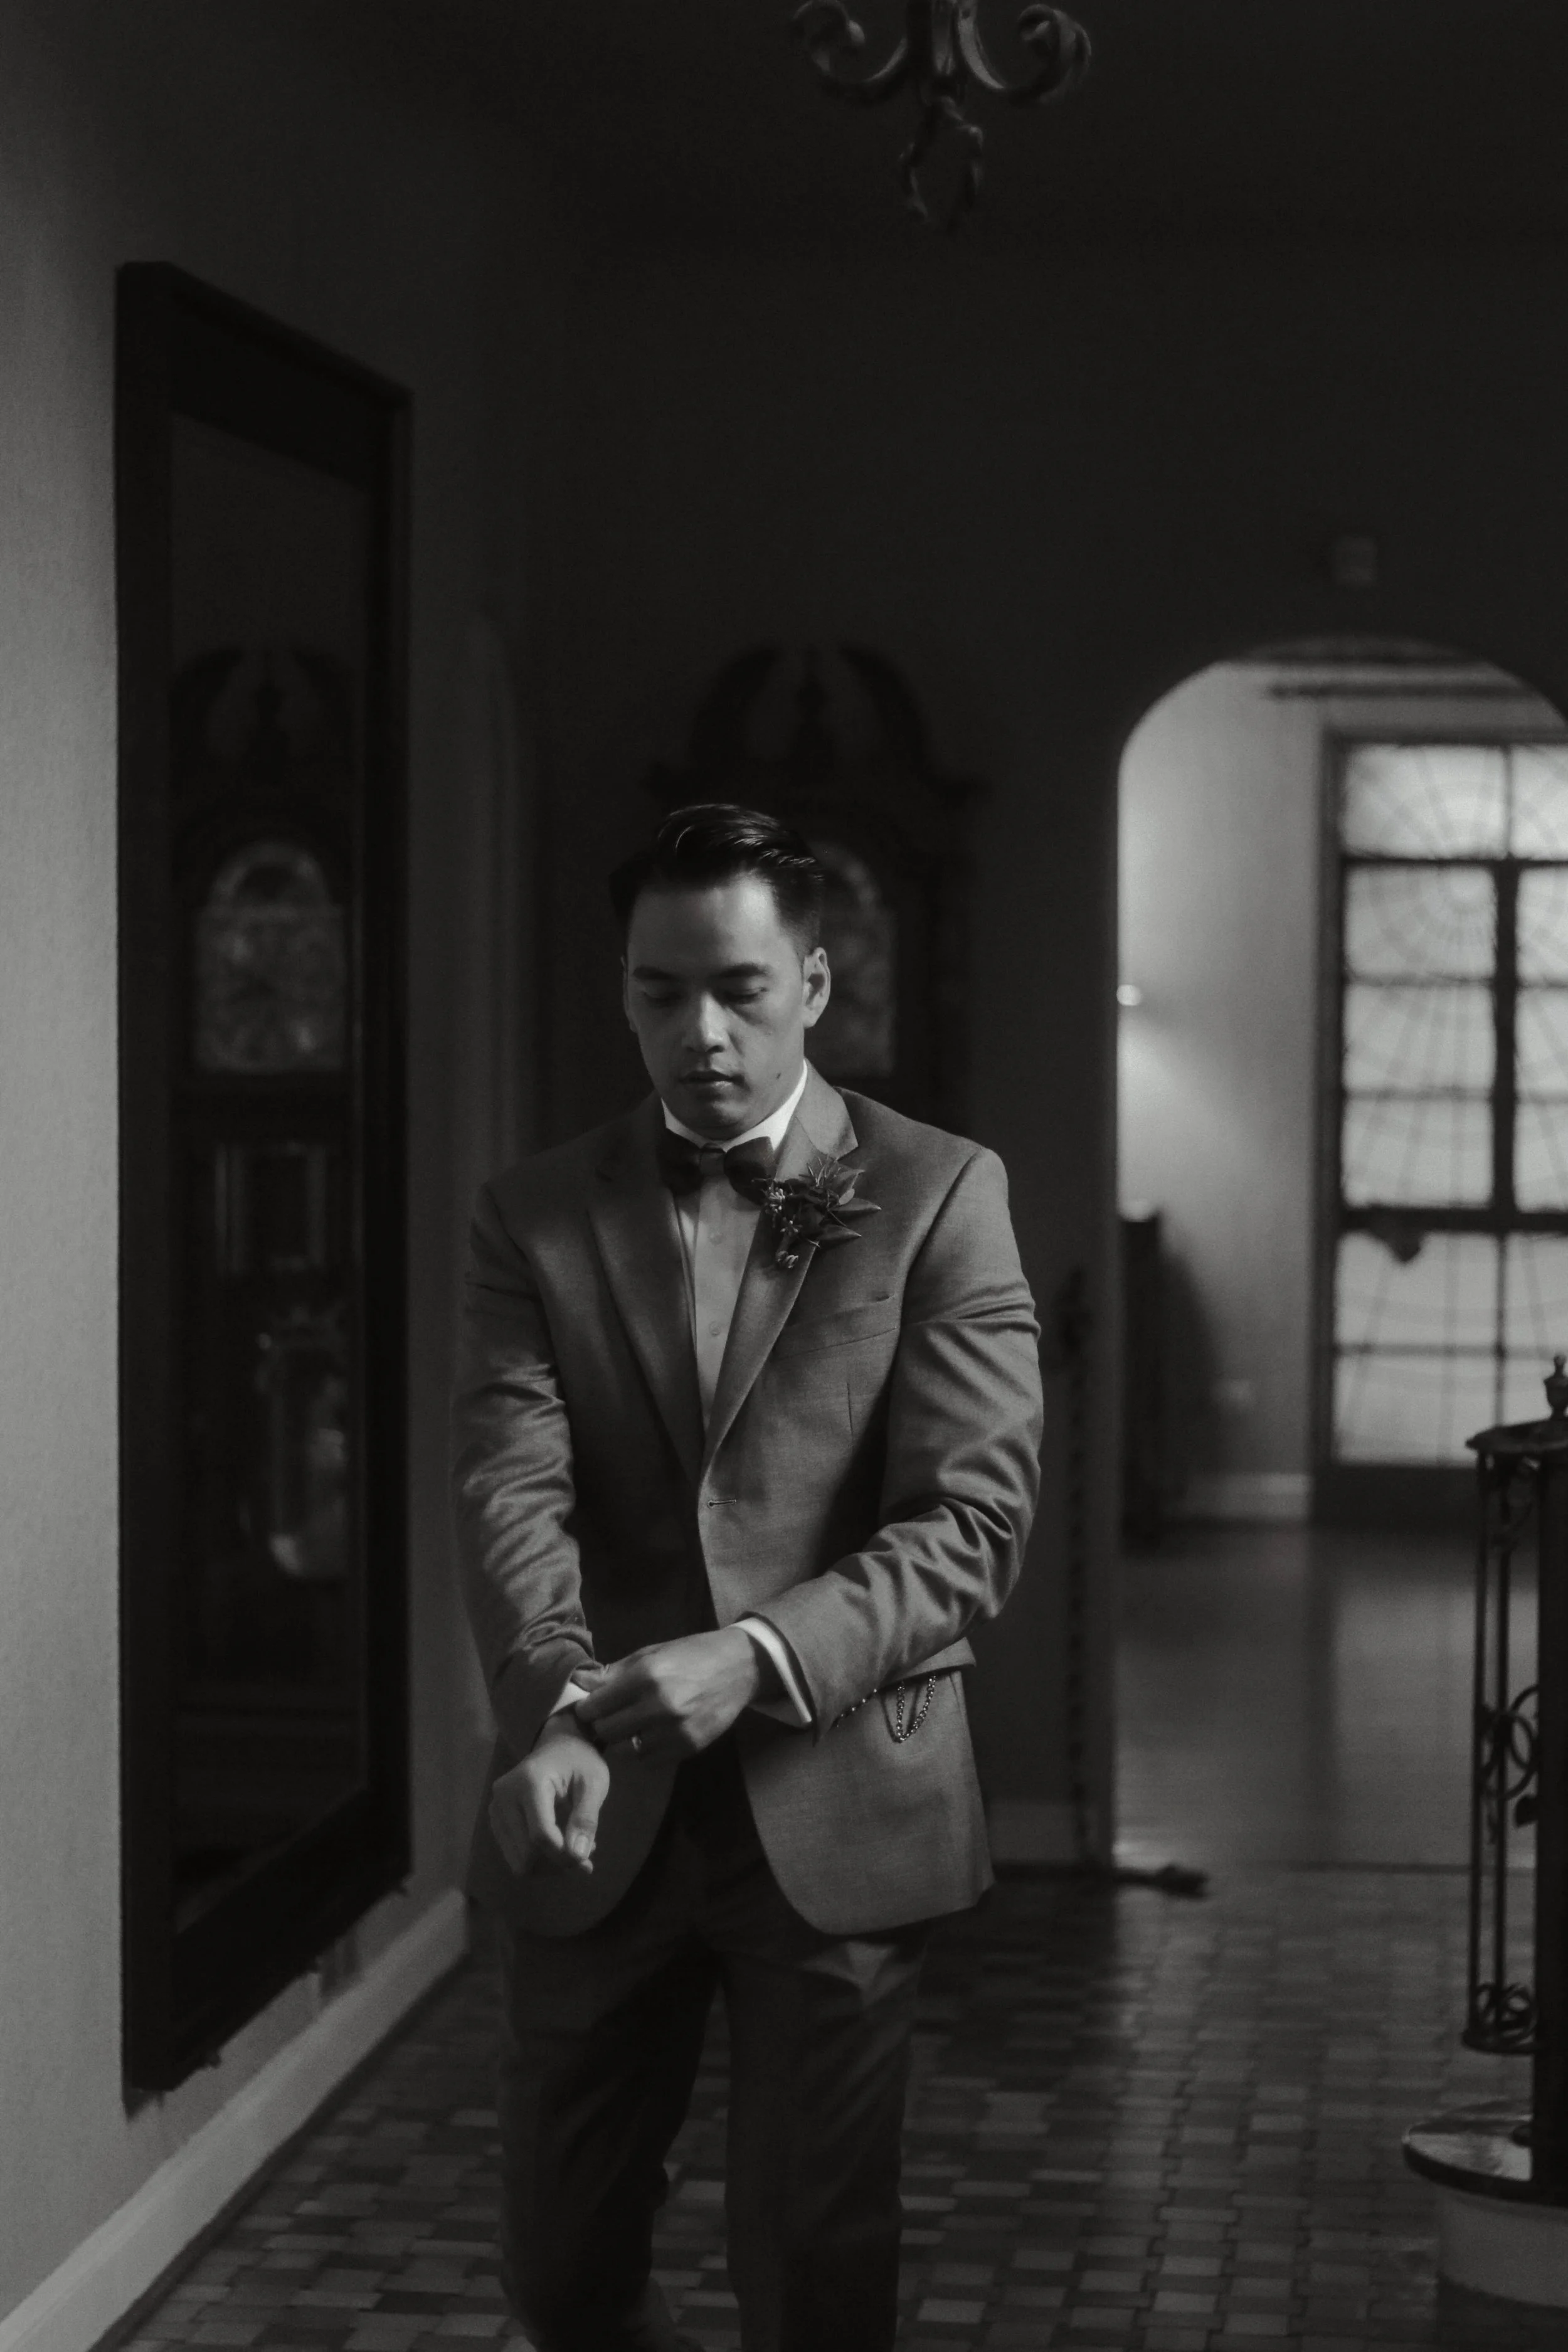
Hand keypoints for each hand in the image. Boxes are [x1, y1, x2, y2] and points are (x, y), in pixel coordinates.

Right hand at [488, 1716, 609, 1876]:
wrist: (558, 1745)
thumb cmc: (579, 1761)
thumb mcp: (595, 1783)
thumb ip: (586, 1819)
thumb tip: (577, 1857)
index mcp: (529, 1782)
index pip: (540, 1835)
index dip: (563, 1856)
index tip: (587, 1860)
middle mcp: (504, 1797)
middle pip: (526, 1853)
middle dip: (557, 1863)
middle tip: (583, 1855)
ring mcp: (496, 1809)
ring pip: (518, 1861)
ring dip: (548, 1865)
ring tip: (572, 1849)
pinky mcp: (496, 1820)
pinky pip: (514, 1855)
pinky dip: (538, 1859)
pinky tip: (558, 1847)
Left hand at [574, 1628, 765, 1764]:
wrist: (738, 1668)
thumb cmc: (691, 1654)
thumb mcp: (651, 1653)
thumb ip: (614, 1672)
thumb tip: (579, 1683)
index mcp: (645, 1676)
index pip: (595, 1706)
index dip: (587, 1708)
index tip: (589, 1707)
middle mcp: (659, 1706)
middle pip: (606, 1731)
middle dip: (602, 1725)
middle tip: (609, 1717)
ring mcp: (674, 1731)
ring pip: (624, 1750)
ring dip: (622, 1740)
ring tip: (630, 1727)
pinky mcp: (688, 1748)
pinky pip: (648, 1760)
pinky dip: (643, 1750)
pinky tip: (651, 1734)